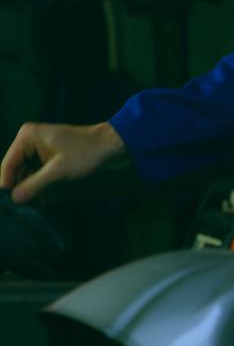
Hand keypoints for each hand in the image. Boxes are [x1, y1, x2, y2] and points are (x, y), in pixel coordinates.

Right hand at [0, 122, 125, 203]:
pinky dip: (38, 185)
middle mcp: (30, 140)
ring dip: (28, 189)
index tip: (5, 203)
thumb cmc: (87, 152)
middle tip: (17, 208)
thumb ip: (34, 184)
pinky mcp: (49, 157)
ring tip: (28, 207)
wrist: (112, 146)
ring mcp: (39, 148)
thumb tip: (14, 199)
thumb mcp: (58, 170)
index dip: (5, 185)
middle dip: (17, 188)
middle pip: (15, 169)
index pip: (8, 164)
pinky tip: (39, 200)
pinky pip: (37, 173)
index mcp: (27, 137)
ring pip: (26, 173)